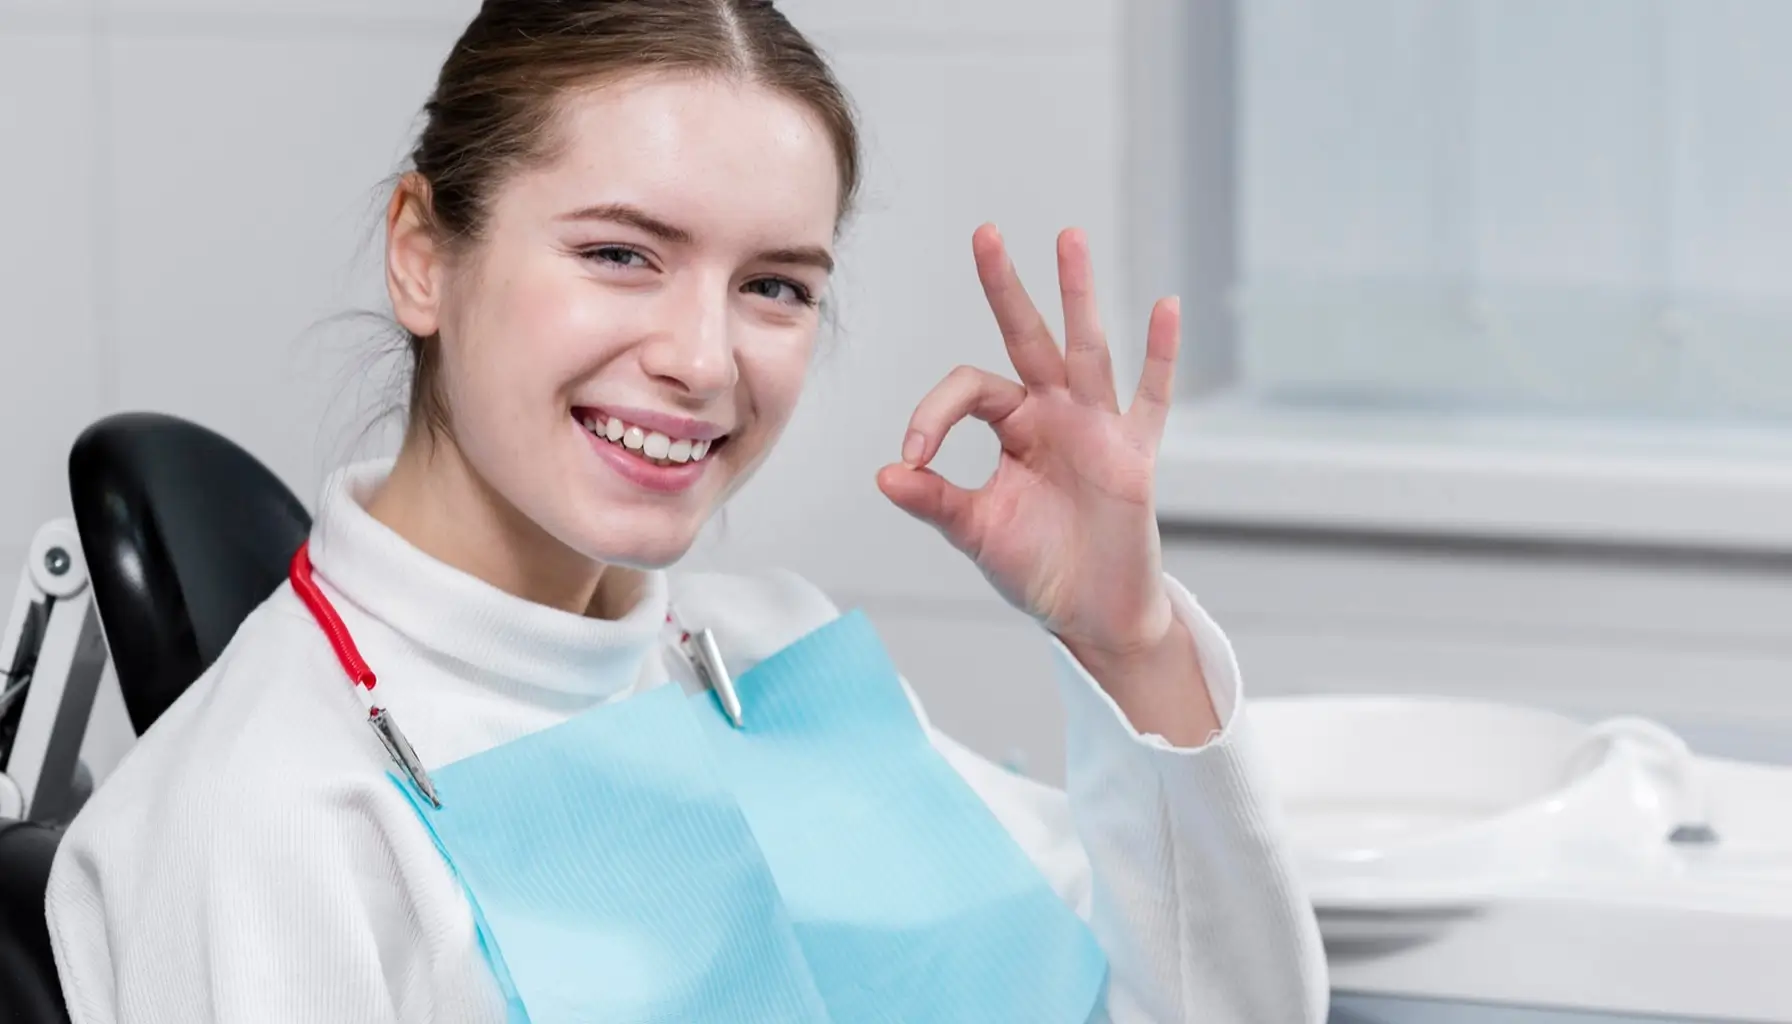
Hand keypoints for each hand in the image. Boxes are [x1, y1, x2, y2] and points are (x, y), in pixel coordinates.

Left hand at [876, 224, 1181, 662]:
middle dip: (1006, 287)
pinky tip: (1166, 307)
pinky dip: (1161, 355)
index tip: (914, 457)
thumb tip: (885, 472)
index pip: (970, 389)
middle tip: (984, 233)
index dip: (933, 414)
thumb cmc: (1038, 566)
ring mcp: (1098, 428)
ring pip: (1086, 349)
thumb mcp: (976, 532)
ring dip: (1076, 295)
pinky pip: (1151, 398)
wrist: (1092, 614)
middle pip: (1027, 337)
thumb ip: (935, 500)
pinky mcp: (1135, 454)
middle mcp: (1054, 414)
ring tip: (1067, 237)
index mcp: (1013, 427)